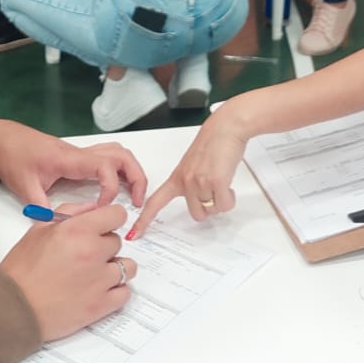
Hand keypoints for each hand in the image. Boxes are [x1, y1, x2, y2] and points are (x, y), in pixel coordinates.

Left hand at [0, 119, 147, 208]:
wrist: (1, 140)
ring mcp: (80, 152)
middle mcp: (80, 153)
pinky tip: (116, 186)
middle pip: (121, 156)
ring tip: (133, 194)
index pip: (105, 168)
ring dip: (130, 171)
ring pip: (117, 153)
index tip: (101, 209)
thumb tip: (58, 228)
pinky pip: (107, 157)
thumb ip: (41, 208)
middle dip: (136, 178)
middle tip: (138, 202)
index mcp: (70, 159)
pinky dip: (119, 170)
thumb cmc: (12, 157)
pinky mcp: (77, 156)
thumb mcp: (24, 186)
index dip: (110, 190)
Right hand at [0, 204, 137, 340]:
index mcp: (77, 230)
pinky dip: (116, 292)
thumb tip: (91, 208)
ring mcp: (99, 280)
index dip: (110, 220)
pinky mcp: (101, 305)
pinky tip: (100, 291)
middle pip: (118, 241)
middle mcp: (93, 252)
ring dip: (115, 269)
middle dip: (104, 246)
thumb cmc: (21, 271)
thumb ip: (69, 213)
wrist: (12, 308)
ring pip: (127, 267)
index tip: (103, 227)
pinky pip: (125, 293)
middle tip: (86, 256)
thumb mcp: (39, 229)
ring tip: (96, 274)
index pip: (118, 214)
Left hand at [127, 113, 246, 237]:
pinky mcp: (215, 182)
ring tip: (221, 182)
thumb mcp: (193, 164)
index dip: (144, 220)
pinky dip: (230, 198)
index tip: (134, 234)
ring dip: (220, 201)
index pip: (154, 202)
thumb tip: (199, 200)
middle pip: (197, 214)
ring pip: (212, 210)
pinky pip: (224, 204)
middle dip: (208, 207)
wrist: (226, 128)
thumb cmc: (213, 143)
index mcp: (176, 177)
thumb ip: (190, 182)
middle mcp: (185, 181)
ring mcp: (199, 182)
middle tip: (214, 191)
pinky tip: (228, 183)